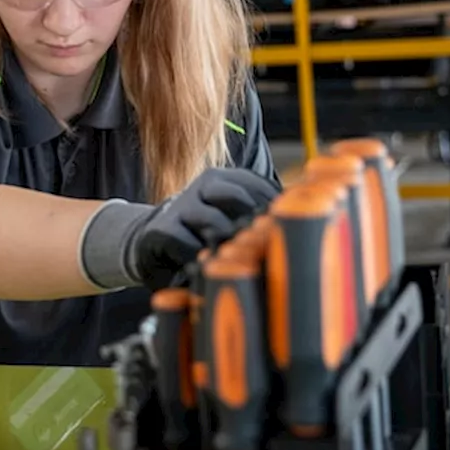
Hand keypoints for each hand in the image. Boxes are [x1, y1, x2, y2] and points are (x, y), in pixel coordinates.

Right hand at [124, 168, 278, 289]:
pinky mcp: (161, 231)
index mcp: (222, 179)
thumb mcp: (227, 219)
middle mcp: (202, 187)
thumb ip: (255, 217)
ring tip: (240, 263)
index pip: (257, 184)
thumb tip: (300, 223)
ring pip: (215, 223)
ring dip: (230, 246)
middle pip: (237, 197)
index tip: (287, 230)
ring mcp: (180, 207)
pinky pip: (189, 245)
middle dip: (254, 224)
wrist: (148, 242)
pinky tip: (211, 270)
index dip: (276, 206)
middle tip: (266, 248)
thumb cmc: (200, 235)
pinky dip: (203, 260)